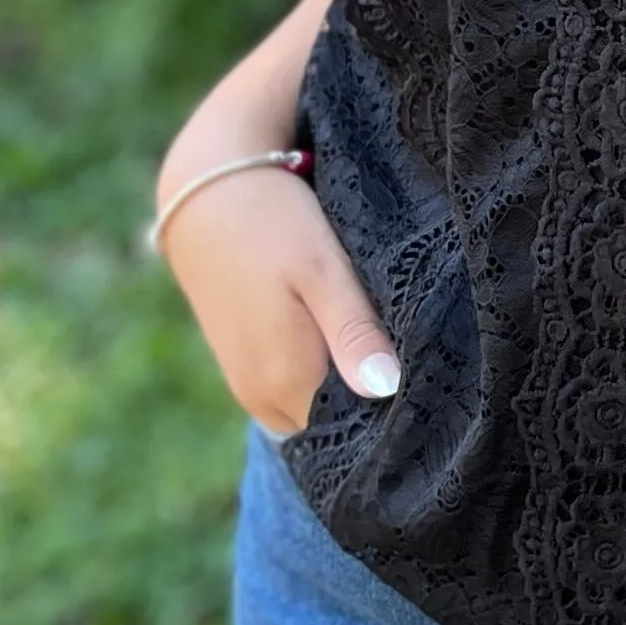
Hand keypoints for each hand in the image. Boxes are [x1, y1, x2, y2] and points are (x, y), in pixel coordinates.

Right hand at [158, 160, 397, 434]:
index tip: (422, 376)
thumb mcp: (324, 270)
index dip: (392, 409)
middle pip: (334, 426)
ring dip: (343, 389)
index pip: (356, 430)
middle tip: (404, 354)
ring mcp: (247, 388)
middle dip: (370, 402)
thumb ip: (354, 333)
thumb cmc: (272, 224)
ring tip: (371, 341)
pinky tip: (337, 338)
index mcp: (288, 382)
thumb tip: (387, 390)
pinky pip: (290, 396)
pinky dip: (317, 379)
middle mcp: (263, 399)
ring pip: (312, 412)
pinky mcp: (240, 370)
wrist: (204, 194)